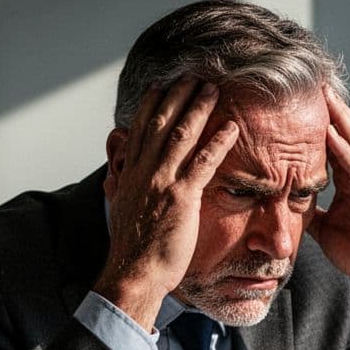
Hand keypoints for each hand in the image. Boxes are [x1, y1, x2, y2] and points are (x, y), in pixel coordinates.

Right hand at [97, 77, 239, 329]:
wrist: (134, 273)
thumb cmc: (132, 249)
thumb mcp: (122, 210)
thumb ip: (122, 188)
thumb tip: (118, 177)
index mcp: (129, 174)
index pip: (140, 130)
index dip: (151, 105)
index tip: (161, 85)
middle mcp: (144, 172)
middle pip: (161, 123)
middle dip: (177, 96)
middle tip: (193, 76)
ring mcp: (162, 182)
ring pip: (181, 135)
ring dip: (198, 108)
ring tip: (213, 89)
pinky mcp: (181, 198)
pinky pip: (203, 162)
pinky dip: (218, 142)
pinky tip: (231, 127)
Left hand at [310, 89, 349, 330]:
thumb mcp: (324, 228)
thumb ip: (309, 212)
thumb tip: (284, 203)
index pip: (334, 143)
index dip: (320, 121)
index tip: (301, 100)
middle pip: (346, 134)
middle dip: (331, 109)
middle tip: (313, 82)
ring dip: (338, 118)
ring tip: (322, 95)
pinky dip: (343, 150)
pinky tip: (330, 133)